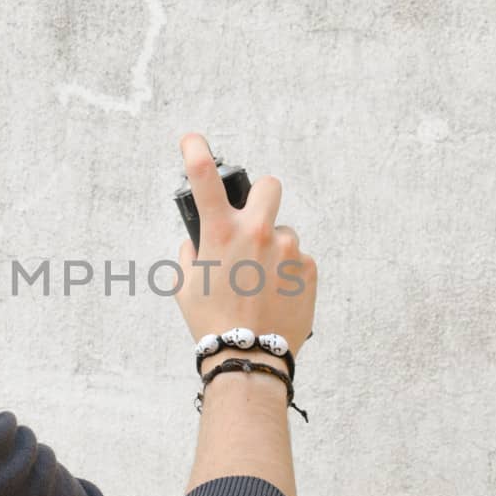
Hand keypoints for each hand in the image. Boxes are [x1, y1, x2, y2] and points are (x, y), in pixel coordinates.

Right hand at [174, 133, 317, 359]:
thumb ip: (189, 254)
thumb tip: (197, 242)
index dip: (195, 151)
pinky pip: (298, 259)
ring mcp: (288, 249)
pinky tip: (276, 294)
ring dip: (273, 248)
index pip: (204, 178)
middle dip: (260, 197)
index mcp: (221, 233)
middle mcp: (257, 232)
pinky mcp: (309, 267)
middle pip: (269, 186)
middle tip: (251, 221)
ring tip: (261, 282)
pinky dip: (287, 272)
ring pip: (282, 232)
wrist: (250, 355)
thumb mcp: (185, 286)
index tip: (192, 140)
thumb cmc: (212, 322)